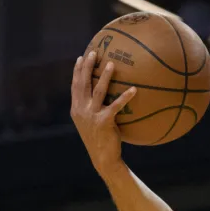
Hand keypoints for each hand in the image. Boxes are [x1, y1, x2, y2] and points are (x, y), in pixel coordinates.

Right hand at [70, 51, 136, 174]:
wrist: (102, 158)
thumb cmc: (100, 139)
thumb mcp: (91, 123)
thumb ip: (92, 109)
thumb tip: (104, 95)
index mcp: (76, 109)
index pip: (75, 86)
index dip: (77, 71)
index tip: (81, 57)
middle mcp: (81, 110)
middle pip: (83, 84)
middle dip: (88, 67)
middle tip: (94, 52)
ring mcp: (91, 116)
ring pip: (98, 91)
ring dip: (104, 76)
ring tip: (112, 64)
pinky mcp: (104, 122)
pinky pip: (116, 106)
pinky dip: (125, 97)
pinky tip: (134, 89)